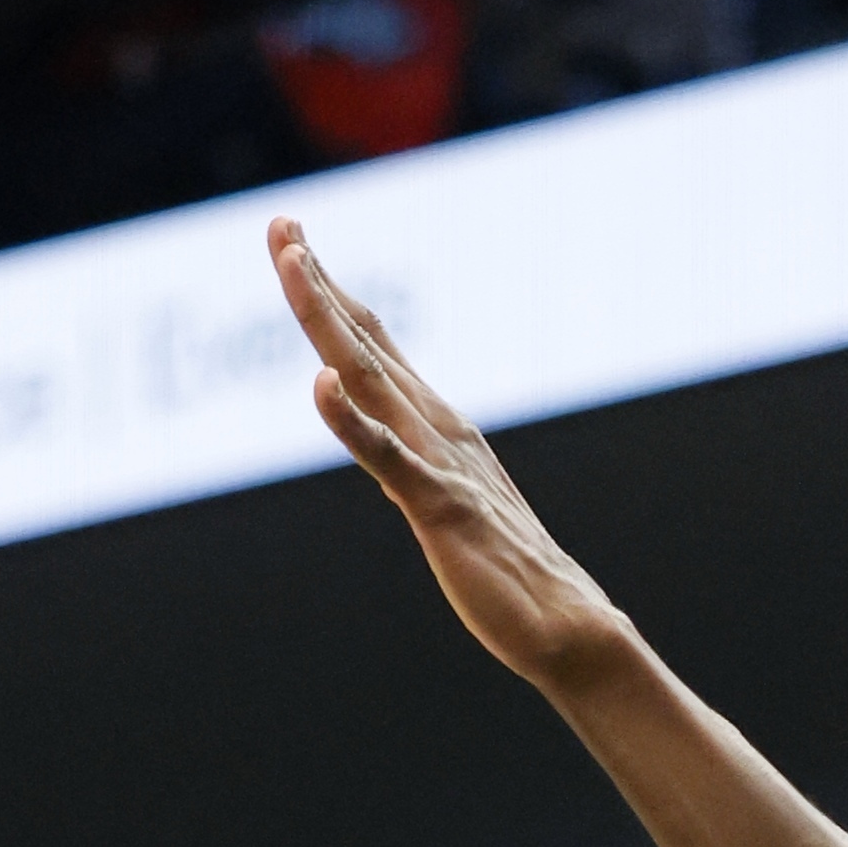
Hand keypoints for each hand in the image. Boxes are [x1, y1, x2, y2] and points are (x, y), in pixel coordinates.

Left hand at [272, 223, 623, 696]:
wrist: (566, 623)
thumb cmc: (509, 572)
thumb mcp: (450, 500)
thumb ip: (413, 464)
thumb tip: (384, 444)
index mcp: (437, 426)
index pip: (374, 348)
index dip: (334, 295)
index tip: (297, 243)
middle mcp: (435, 428)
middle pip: (362, 343)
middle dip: (317, 281)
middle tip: (281, 223)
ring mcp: (436, 462)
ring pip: (367, 378)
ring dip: (326, 318)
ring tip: (294, 262)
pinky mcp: (438, 506)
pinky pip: (386, 458)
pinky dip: (350, 419)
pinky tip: (319, 383)